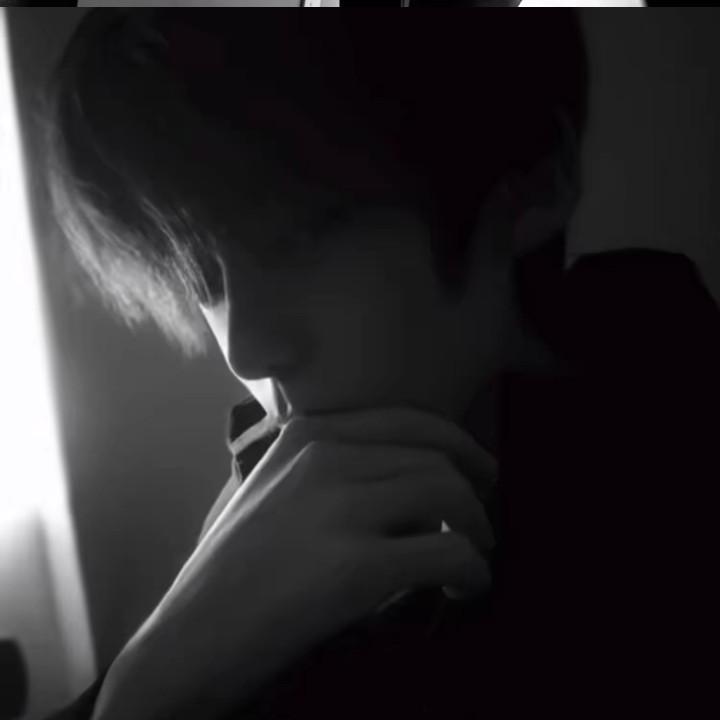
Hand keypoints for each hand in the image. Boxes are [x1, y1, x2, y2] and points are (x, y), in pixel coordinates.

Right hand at [92, 405, 496, 719]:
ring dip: (478, 530)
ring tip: (476, 556)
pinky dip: (473, 570)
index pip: (410, 419)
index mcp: (308, 435)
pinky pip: (448, 553)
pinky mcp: (356, 567)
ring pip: (450, 495)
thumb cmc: (229, 568)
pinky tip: (467, 588)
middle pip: (437, 459)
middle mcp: (325, 457)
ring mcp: (339, 508)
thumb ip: (323, 465)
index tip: (479, 471)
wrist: (190, 639)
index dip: (459, 444)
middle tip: (481, 525)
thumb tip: (397, 474)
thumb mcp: (270, 487)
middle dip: (474, 493)